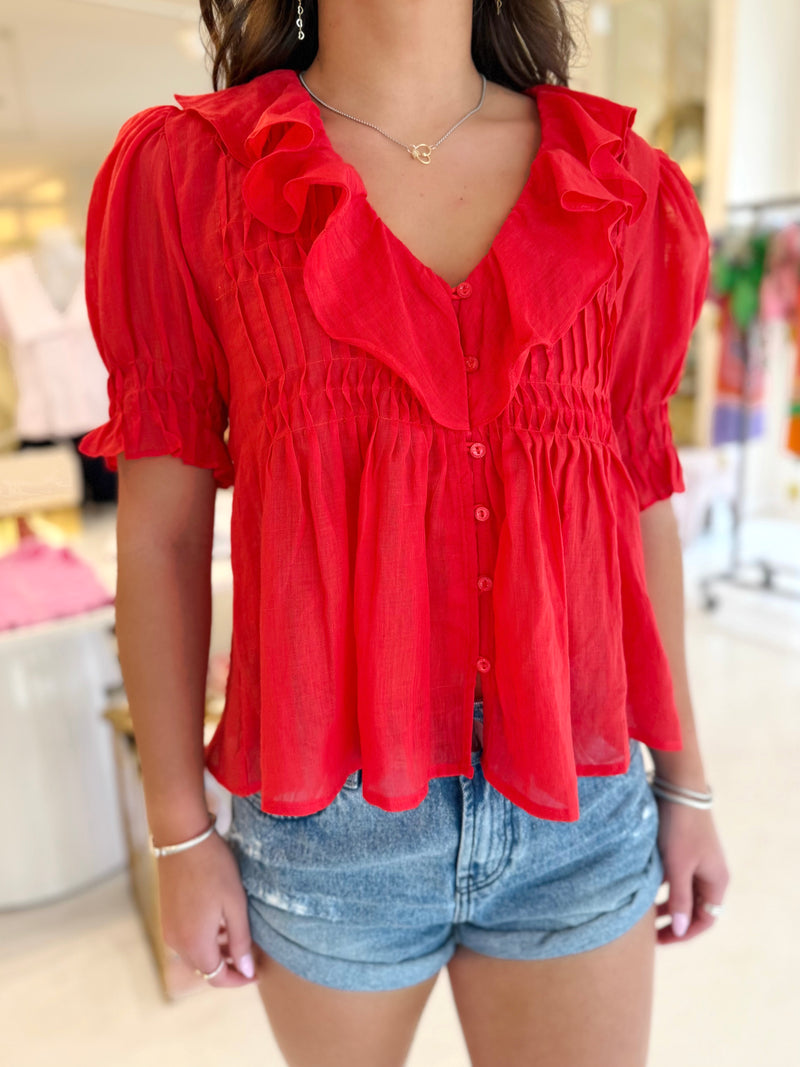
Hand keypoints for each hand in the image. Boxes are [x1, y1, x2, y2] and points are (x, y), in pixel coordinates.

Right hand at [157, 829, 259, 987]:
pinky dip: (204, 940)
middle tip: (251, 956)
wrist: (183, 840)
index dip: (238, 980)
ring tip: (238, 937)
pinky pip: (187, 940)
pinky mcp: (167, 917)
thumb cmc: (214, 869)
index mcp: (195, 943)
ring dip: (216, 953)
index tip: (256, 973)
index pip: (217, 978)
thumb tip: (247, 970)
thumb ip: (240, 940)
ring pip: (195, 955)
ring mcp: (169, 930)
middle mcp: (177, 943)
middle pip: (205, 969)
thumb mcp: (235, 904)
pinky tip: (219, 923)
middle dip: (228, 968)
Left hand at [654, 796, 730, 944]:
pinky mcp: (684, 848)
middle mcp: (710, 873)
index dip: (685, 933)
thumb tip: (681, 930)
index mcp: (716, 881)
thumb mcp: (678, 866)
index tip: (660, 940)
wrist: (678, 788)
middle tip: (649, 933)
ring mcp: (698, 860)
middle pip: (695, 908)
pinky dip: (661, 886)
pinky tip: (642, 888)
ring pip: (682, 892)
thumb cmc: (680, 828)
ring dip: (666, 904)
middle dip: (674, 921)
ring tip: (643, 914)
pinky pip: (675, 876)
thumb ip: (679, 898)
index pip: (706, 919)